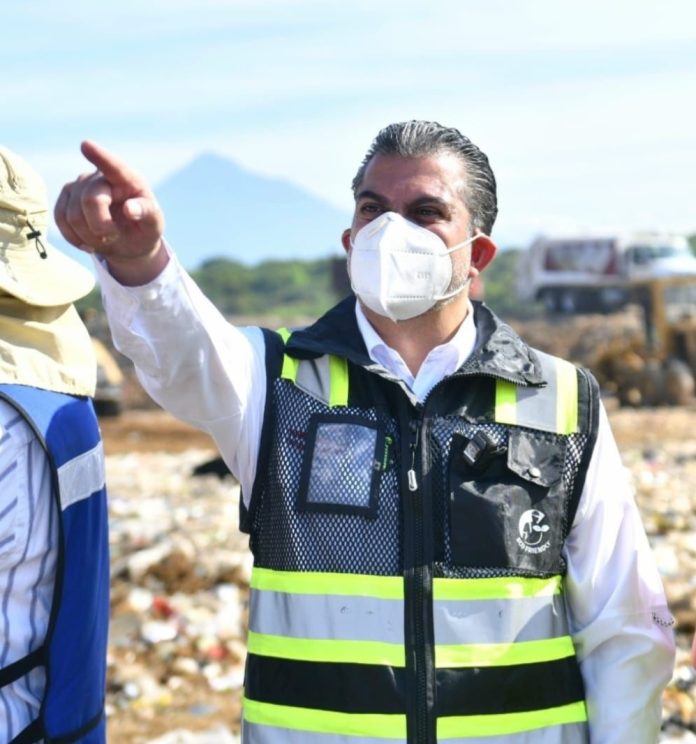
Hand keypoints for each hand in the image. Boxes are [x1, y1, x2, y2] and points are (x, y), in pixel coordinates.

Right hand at [54, 141, 166, 275]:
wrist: (129, 241)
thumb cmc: (144, 228)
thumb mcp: (154, 225)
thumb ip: (148, 214)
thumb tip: (130, 208)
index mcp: (128, 180)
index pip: (114, 167)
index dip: (100, 157)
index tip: (86, 145)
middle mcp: (101, 177)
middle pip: (90, 200)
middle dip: (100, 227)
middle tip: (113, 237)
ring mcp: (80, 184)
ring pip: (72, 215)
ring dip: (89, 237)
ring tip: (104, 239)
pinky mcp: (66, 197)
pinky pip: (60, 219)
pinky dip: (75, 238)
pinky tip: (89, 242)